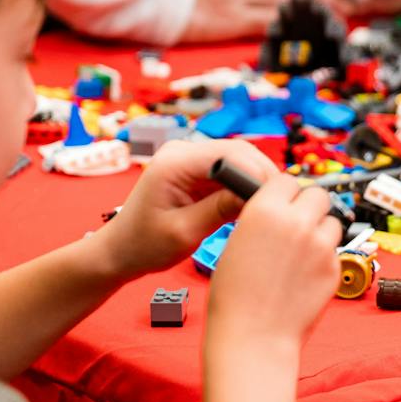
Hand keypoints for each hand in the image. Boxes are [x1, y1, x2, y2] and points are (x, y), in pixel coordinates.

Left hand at [94, 139, 277, 280]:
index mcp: (174, 162)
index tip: (276, 201)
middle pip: (239, 152)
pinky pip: (230, 171)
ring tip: (268, 209)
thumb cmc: (144, 245)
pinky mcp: (196, 170)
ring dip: (254, 182)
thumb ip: (221, 210)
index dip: (258, 174)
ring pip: (239, 160)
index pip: (231, 155)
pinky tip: (251, 207)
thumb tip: (259, 198)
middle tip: (280, 206)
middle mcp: (183, 151)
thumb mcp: (185, 232)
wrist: (120, 250)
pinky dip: (243, 186)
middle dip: (261, 177)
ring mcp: (189, 158)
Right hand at [206, 169, 341, 349]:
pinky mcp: (335, 267)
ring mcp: (321, 245)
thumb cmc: (235, 297)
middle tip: (297, 224)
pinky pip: (335, 250)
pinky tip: (304, 275)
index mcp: (265, 210)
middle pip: (317, 194)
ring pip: (332, 221)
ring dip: (320, 230)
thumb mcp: (236, 242)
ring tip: (301, 252)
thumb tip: (281, 208)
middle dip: (308, 206)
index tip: (282, 202)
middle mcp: (297, 222)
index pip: (287, 180)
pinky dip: (324, 257)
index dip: (284, 192)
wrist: (253, 336)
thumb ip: (263, 220)